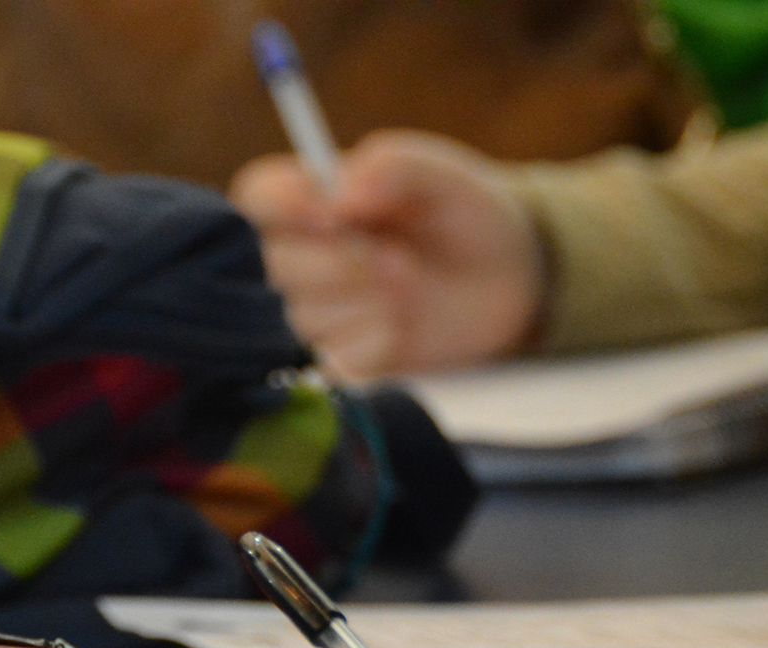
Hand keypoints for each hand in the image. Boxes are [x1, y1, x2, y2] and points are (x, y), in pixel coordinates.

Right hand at [228, 130, 545, 378]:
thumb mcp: (436, 170)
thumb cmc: (461, 209)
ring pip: (303, 318)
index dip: (283, 208)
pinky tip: (404, 323)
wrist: (511, 272)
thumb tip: (338, 196)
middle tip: (392, 256)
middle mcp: (303, 253)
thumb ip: (389, 166)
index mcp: (309, 197)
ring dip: (363, 303)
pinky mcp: (348, 356)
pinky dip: (377, 342)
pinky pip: (338, 361)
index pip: (256, 199)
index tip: (332, 214)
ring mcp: (322, 310)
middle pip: (270, 267)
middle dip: (334, 264)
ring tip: (407, 280)